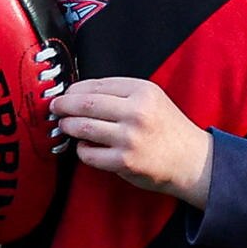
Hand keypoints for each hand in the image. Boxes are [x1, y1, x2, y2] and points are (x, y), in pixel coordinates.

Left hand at [57, 75, 213, 204]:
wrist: (192, 161)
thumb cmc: (167, 129)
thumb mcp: (152, 99)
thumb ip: (121, 94)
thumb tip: (78, 93)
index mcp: (143, 91)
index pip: (96, 85)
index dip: (74, 90)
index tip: (65, 94)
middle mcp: (136, 112)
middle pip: (85, 104)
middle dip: (63, 106)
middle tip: (55, 108)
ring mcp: (130, 138)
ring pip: (83, 128)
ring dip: (68, 126)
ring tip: (65, 126)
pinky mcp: (124, 162)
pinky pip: (89, 154)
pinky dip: (82, 150)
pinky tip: (85, 147)